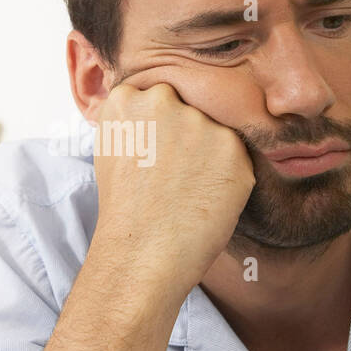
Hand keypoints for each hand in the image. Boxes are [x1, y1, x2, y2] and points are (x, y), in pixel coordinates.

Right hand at [91, 82, 254, 301]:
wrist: (142, 254)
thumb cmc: (126, 210)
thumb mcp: (113, 151)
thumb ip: (137, 120)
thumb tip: (162, 108)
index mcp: (126, 98)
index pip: (157, 97)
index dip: (160, 129)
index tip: (154, 155)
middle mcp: (163, 100)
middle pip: (188, 107)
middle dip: (186, 134)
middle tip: (174, 175)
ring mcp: (199, 122)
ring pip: (215, 131)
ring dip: (209, 154)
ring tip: (188, 191)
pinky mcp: (232, 146)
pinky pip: (237, 156)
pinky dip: (228, 177)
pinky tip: (206, 200)